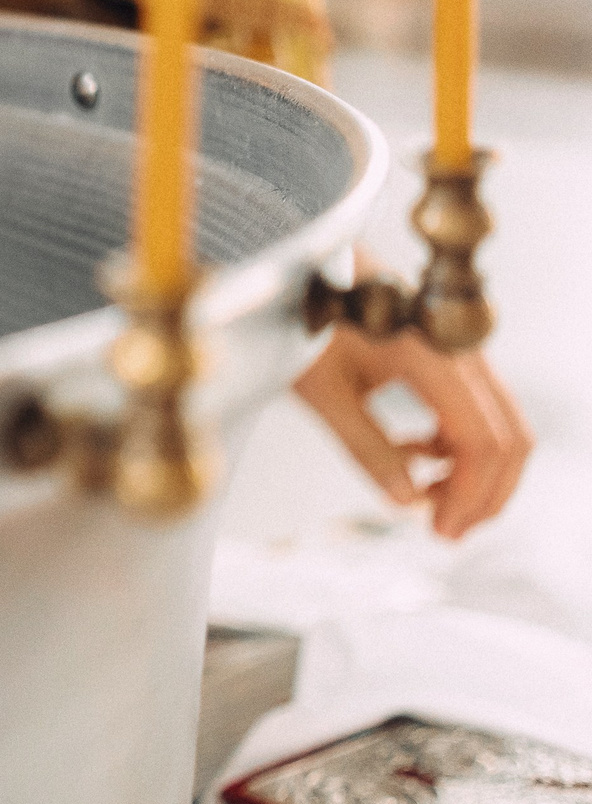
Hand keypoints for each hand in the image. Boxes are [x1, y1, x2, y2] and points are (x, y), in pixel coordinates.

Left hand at [293, 321, 531, 538]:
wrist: (294, 271)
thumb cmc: (301, 320)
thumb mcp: (323, 391)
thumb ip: (367, 448)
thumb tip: (407, 501)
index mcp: (434, 358)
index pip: (484, 441)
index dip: (471, 496)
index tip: (441, 531)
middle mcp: (459, 352)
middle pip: (509, 437)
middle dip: (485, 493)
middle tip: (447, 531)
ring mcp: (458, 351)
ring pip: (498, 424)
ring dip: (475, 471)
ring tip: (430, 502)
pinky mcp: (446, 354)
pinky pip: (474, 408)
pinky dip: (458, 443)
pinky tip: (417, 456)